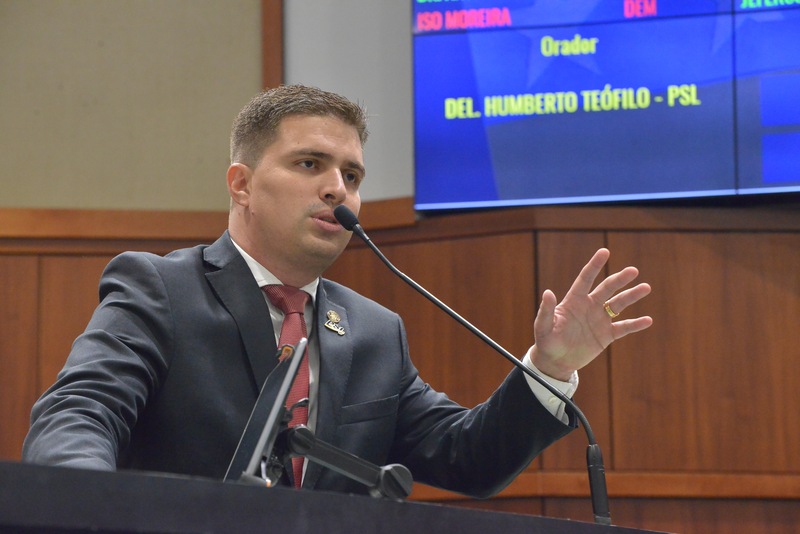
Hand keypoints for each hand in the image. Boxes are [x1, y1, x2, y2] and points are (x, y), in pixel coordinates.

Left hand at [530, 248, 652, 380]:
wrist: (556, 361)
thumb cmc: (546, 341)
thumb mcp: (543, 327)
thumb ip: (547, 310)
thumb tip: (548, 292)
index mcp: (574, 300)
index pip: (585, 278)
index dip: (594, 265)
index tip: (604, 251)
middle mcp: (589, 306)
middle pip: (607, 288)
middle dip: (619, 279)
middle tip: (633, 271)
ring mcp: (599, 320)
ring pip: (619, 304)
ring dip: (632, 296)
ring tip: (646, 287)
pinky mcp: (606, 335)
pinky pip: (623, 328)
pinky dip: (635, 324)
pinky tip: (648, 320)